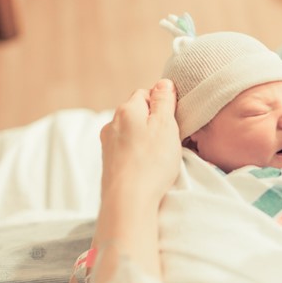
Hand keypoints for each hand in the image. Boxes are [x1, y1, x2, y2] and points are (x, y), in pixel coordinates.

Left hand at [100, 79, 181, 205]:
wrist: (128, 200)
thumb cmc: (151, 162)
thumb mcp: (166, 125)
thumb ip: (164, 101)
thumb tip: (163, 83)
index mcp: (127, 110)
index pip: (146, 94)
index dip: (162, 104)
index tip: (173, 120)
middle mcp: (112, 123)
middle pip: (137, 113)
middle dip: (152, 122)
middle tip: (169, 139)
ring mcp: (108, 144)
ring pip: (131, 132)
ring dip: (145, 139)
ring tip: (159, 156)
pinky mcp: (109, 162)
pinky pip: (126, 149)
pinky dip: (137, 154)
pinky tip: (147, 167)